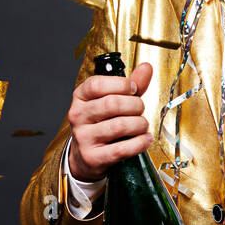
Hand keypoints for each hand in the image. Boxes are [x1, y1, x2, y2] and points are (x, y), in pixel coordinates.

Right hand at [67, 61, 155, 182]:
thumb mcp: (111, 100)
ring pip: (119, 126)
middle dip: (135, 105)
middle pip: (112, 104)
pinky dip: (140, 143)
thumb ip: (130, 85)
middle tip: (140, 110)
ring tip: (142, 126)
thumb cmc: (101, 123)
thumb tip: (146, 67)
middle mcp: (78, 116)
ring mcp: (83, 138)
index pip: (97, 84)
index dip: (121, 84)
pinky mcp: (93, 157)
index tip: (133, 89)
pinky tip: (144, 139)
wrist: (85, 157)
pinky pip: (122, 149)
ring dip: (139, 125)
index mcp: (80, 97)